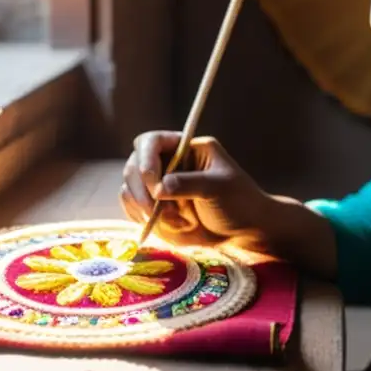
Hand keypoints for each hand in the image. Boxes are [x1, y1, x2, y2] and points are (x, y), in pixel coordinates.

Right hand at [119, 132, 271, 247]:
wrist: (242, 229)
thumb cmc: (238, 200)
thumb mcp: (218, 187)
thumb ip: (189, 183)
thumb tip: (159, 188)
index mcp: (184, 148)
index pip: (152, 141)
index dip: (146, 159)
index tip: (154, 185)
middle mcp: (167, 163)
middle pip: (133, 166)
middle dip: (143, 191)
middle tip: (158, 211)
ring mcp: (158, 185)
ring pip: (129, 188)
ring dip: (145, 208)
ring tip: (177, 222)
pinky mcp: (154, 207)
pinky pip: (132, 208)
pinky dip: (142, 218)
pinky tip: (169, 226)